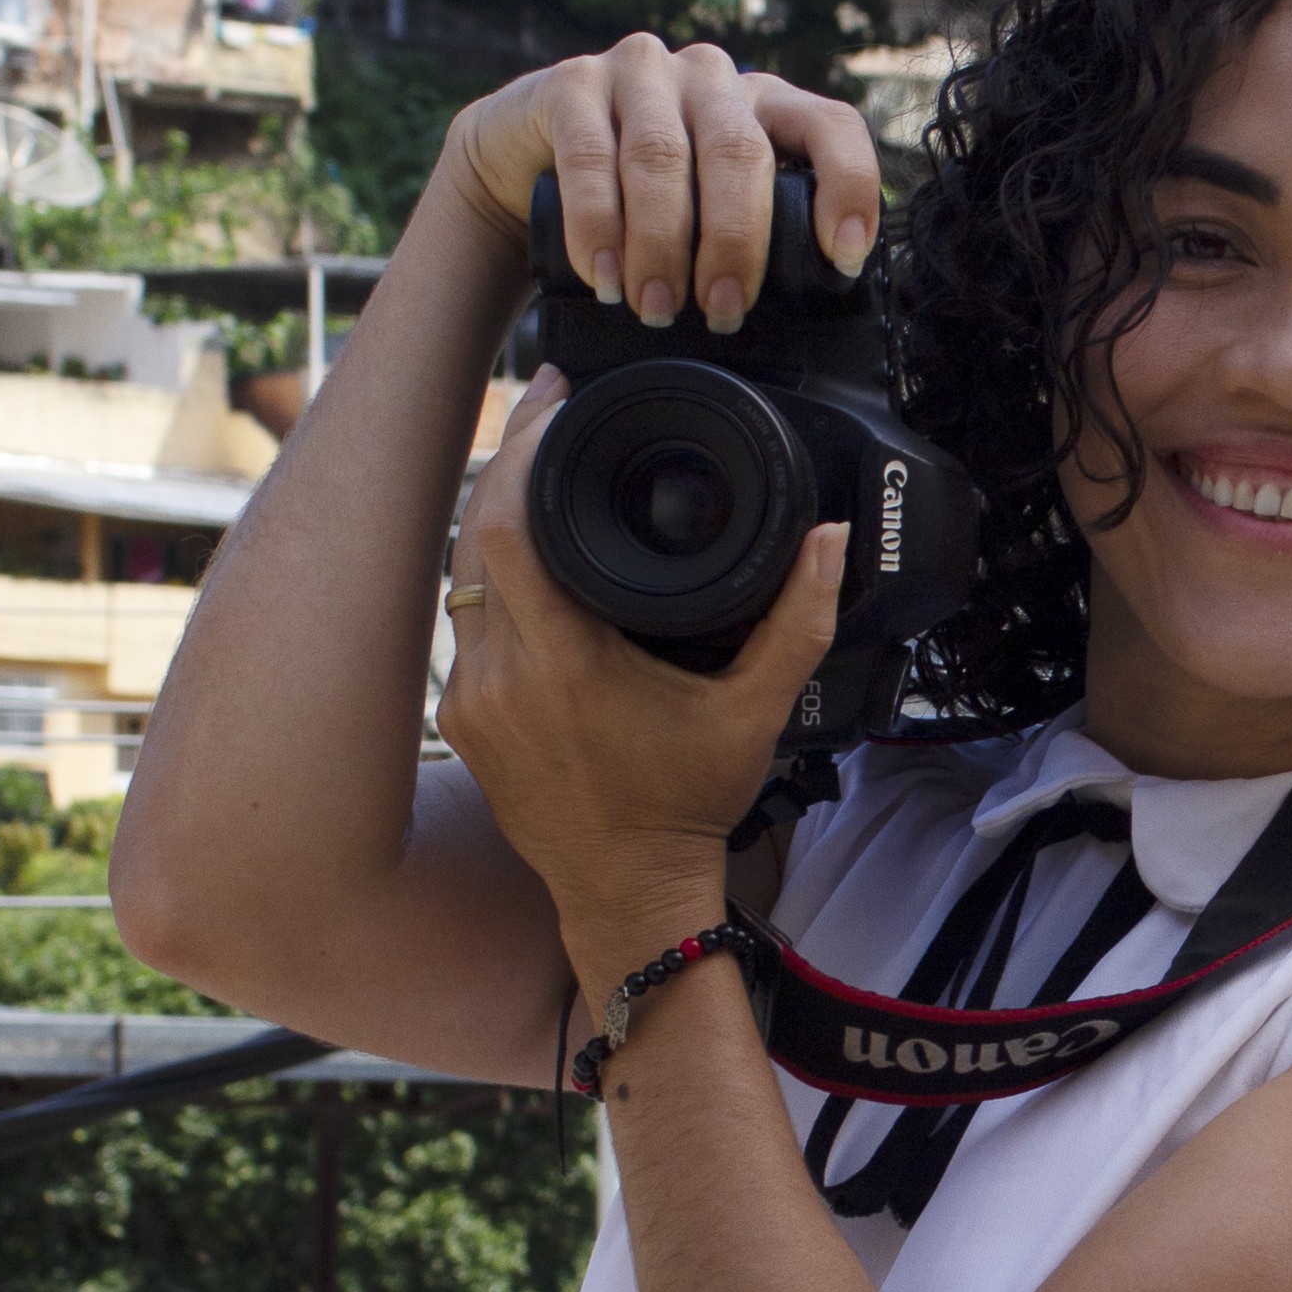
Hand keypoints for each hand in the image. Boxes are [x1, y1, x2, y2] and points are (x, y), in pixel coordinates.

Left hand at [435, 368, 846, 949]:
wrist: (627, 892)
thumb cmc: (687, 805)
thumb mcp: (758, 710)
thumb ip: (800, 620)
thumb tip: (831, 540)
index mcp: (567, 661)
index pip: (509, 523)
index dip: (525, 448)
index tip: (557, 399)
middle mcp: (504, 676)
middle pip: (476, 531)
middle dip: (510, 462)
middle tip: (550, 409)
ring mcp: (472, 700)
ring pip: (463, 577)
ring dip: (496, 522)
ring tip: (541, 474)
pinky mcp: (460, 721)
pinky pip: (467, 627)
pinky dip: (494, 586)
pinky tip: (526, 560)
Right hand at [441, 37, 883, 332]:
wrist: (528, 166)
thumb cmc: (637, 204)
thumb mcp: (706, 217)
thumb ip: (750, 249)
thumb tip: (796, 344)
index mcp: (764, 107)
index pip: (830, 126)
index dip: (847, 186)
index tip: (843, 257)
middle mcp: (710, 78)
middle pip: (740, 150)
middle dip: (734, 242)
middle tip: (720, 311)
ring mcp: (642, 72)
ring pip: (663, 156)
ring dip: (661, 244)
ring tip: (655, 310)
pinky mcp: (572, 83)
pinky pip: (590, 156)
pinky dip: (598, 225)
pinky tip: (603, 274)